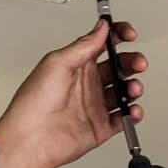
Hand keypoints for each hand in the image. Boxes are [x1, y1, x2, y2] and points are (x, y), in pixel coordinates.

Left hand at [0, 20, 145, 167]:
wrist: (29, 140)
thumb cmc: (33, 102)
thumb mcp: (57, 62)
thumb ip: (84, 45)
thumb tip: (101, 28)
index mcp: (77, 64)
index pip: (103, 43)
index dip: (118, 35)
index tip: (129, 34)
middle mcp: (88, 83)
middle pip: (119, 66)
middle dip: (132, 61)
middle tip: (138, 62)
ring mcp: (95, 105)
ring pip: (125, 91)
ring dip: (134, 86)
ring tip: (133, 88)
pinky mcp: (101, 127)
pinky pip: (124, 118)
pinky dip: (133, 114)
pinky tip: (133, 110)